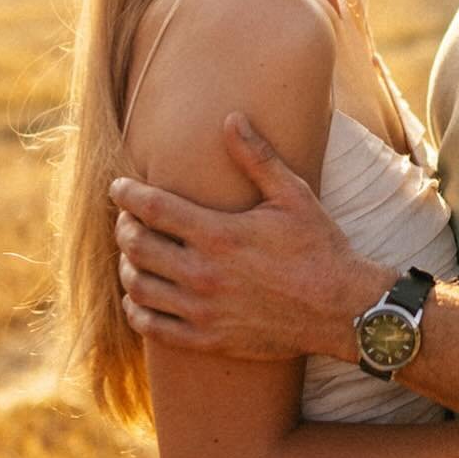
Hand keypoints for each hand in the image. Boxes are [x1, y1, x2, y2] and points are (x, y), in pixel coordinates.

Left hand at [110, 115, 387, 360]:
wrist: (341, 308)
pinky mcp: (207, 339)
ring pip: (138, 287)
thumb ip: (257, 157)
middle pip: (137, 247)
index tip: (117, 186)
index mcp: (219, 234)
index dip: (127, 194)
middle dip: (124, 227)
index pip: (153, 209)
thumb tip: (231, 118)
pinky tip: (139, 297)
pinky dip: (136, 310)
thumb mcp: (292, 195)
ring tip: (132, 255)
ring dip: (126, 267)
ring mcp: (203, 310)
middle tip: (127, 218)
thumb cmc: (319, 246)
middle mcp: (204, 274)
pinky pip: (152, 327)